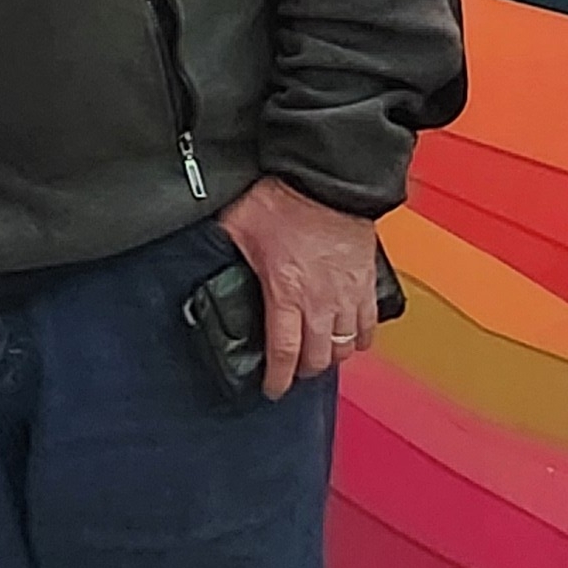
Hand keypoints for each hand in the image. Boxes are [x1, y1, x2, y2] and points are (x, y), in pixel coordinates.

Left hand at [214, 177, 381, 399]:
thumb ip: (222, 247)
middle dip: (303, 372)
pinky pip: (369, 325)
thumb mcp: (239, 225)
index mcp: (286, 293)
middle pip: (318, 359)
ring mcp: (348, 295)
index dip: (277, 380)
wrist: (329, 178)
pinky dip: (360, 337)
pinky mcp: (366, 283)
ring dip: (331, 356)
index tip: (271, 389)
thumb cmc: (286, 198)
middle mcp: (321, 302)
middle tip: (291, 371)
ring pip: (345, 347)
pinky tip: (349, 337)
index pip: (284, 355)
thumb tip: (199, 252)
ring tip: (317, 355)